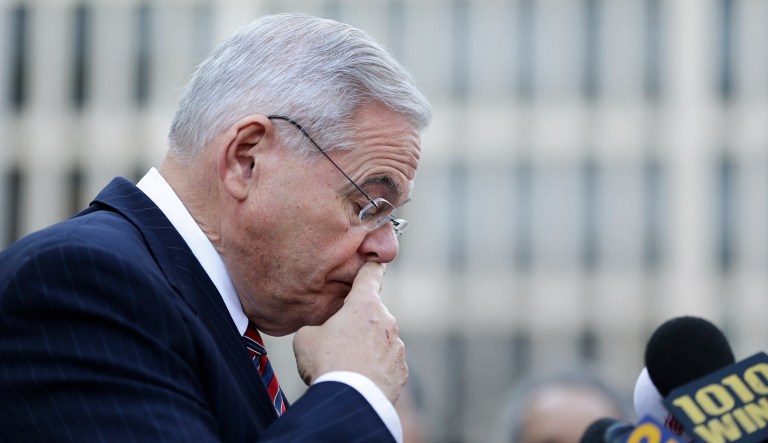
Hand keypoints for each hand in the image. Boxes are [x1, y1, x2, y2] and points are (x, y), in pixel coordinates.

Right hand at [293, 262, 406, 403]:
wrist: (348, 401)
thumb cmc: (325, 363)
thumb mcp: (305, 338)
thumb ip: (316, 327)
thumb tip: (320, 334)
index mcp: (363, 305)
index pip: (370, 276)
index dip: (371, 268)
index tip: (376, 262)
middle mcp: (386, 321)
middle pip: (373, 314)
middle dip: (359, 324)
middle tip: (339, 342)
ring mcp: (397, 346)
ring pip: (381, 340)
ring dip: (368, 348)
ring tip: (347, 367)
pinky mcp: (401, 370)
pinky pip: (387, 364)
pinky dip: (376, 369)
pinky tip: (360, 380)